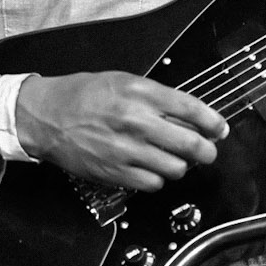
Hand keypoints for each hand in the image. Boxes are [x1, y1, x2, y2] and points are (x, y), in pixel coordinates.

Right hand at [15, 72, 227, 190]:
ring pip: (176, 168)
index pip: (192, 110)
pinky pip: (154, 183)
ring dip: (181, 166)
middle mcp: (136, 121)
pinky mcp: (115, 172)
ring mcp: (126, 150)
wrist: (45, 117)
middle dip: (207, 151)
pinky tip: (151, 168)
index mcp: (140, 93)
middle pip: (192, 145)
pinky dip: (158, 178)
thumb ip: (157, 97)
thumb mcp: (123, 81)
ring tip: (173, 159)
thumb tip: (191, 116)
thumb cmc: (82, 96)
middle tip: (207, 151)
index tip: (220, 129)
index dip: (214, 123)